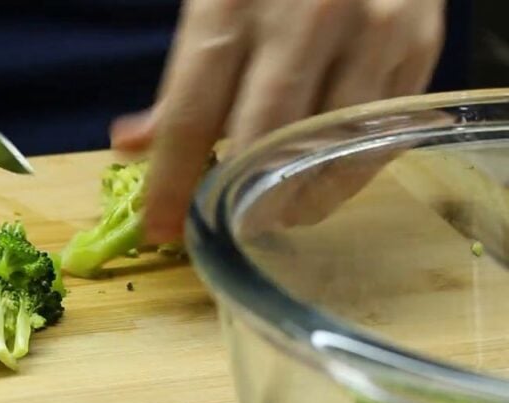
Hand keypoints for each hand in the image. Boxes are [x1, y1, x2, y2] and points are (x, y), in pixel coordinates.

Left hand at [111, 0, 446, 243]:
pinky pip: (378, 131)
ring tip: (280, 214)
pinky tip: (325, 180)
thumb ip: (181, 76)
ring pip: (329, 146)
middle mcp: (305, 18)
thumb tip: (134, 144)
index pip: (192, 117)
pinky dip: (348, 169)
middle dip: (242, 199)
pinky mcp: (418, 41)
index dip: (172, 184)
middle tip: (230, 227)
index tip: (161, 231)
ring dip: (300, 197)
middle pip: (263, 139)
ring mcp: (369, 29)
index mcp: (231, 4)